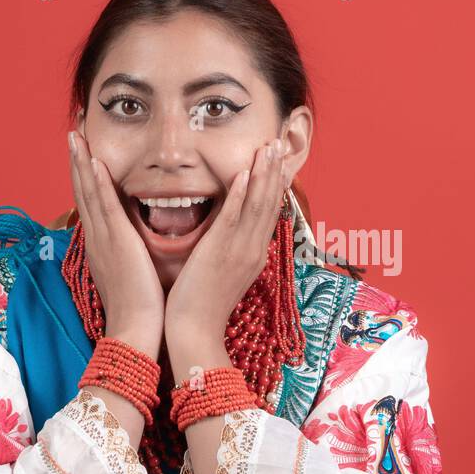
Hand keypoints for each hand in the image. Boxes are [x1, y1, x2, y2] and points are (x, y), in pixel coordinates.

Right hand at [68, 129, 164, 353]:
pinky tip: (95, 162)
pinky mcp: (117, 243)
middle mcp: (97, 237)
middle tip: (73, 129)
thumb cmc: (140, 307)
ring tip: (76, 133)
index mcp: (102, 243)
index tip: (83, 149)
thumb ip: (130, 252)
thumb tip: (135, 241)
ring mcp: (104, 238)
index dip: (85, 174)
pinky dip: (97, 183)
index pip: (90, 200)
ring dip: (82, 161)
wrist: (136, 330)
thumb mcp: (132, 271)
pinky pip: (104, 207)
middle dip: (77, 159)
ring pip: (89, 192)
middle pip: (83, 189)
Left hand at [165, 136, 288, 350]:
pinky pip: (233, 218)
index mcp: (254, 254)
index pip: (270, 213)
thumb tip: (233, 234)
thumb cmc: (202, 305)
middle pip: (270, 203)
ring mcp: (239, 251)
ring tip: (269, 148)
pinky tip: (244, 173)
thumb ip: (231, 250)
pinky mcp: (220, 252)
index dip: (276, 185)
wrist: (194, 331)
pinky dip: (241, 195)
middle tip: (280, 142)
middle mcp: (253, 250)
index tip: (280, 161)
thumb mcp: (225, 273)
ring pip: (257, 205)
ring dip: (264, 174)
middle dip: (276, 171)